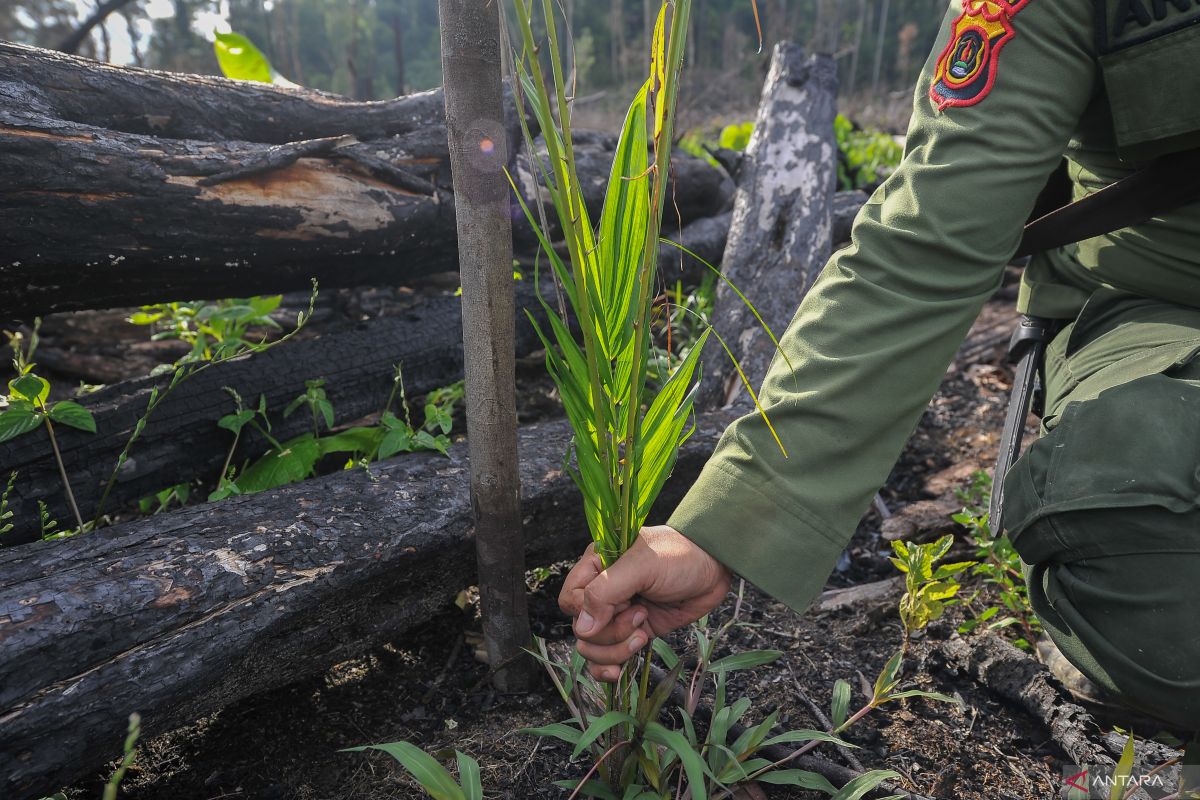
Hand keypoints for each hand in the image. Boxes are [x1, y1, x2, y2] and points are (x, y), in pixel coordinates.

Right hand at [559, 525, 730, 681]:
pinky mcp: (634, 633)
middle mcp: (602, 592)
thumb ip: (606, 592)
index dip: (587, 613)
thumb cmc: (679, 557)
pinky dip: (610, 668)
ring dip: (616, 650)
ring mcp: (618, 615)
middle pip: (581, 630)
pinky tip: (620, 671)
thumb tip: (582, 628)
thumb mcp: (642, 565)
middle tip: (640, 616)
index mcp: (596, 566)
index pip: (570, 600)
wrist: (714, 567)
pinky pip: (608, 659)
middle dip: (609, 634)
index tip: (620, 606)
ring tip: (643, 633)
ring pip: (593, 649)